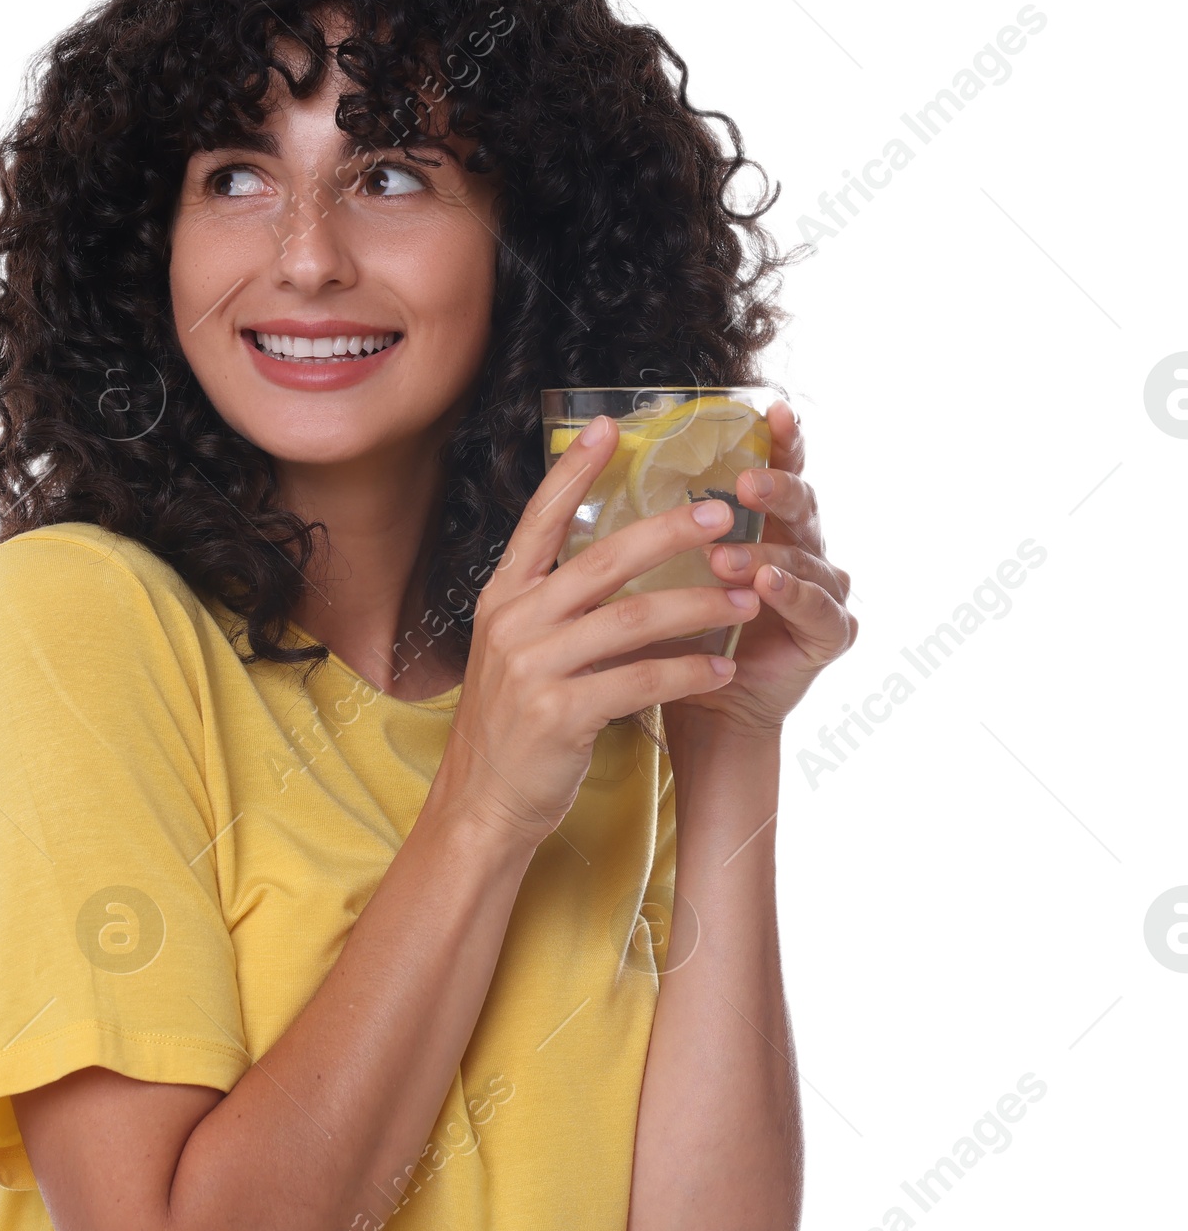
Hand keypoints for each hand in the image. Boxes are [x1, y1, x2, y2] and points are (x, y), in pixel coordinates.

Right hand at [430, 415, 763, 848]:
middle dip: (670, 532)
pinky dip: (688, 670)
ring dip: (698, 604)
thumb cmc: (514, 725)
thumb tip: (615, 558)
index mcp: (503, 598)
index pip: (540, 520)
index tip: (612, 427)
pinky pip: (641, 679)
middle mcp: (513, 622)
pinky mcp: (560, 713)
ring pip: (632, 618)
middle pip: (602, 560)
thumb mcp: (518, 650)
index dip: (575, 472)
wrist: (483, 802)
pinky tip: (723, 665)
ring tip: (747, 596)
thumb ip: (554, 604)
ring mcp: (532, 667)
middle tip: (725, 514)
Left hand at [667, 399, 856, 740]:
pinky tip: (767, 585)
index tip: (771, 409)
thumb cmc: (674, 638)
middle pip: (801, 504)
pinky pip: (818, 608)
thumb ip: (644, 529)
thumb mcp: (653, 576)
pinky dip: (792, 595)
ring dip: (764, 553)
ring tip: (726, 556)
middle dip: (776, 488)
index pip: (777, 470)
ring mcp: (823, 590)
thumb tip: (590, 466)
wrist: (699, 710)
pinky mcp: (830, 634)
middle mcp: (800, 549)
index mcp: (764, 525)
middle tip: (745, 482)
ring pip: (803, 557)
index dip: (781, 440)